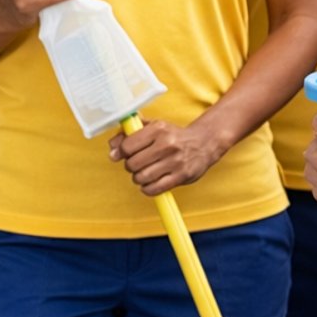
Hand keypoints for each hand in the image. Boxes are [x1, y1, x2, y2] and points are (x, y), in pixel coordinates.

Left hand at [109, 117, 227, 194]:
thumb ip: (129, 133)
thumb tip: (112, 149)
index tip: (124, 154)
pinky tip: (151, 182)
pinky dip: (148, 188)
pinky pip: (153, 189)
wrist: (204, 143)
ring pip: (141, 177)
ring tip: (145, 173)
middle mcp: (167, 144)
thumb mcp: (153, 127)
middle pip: (132, 164)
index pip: (127, 145)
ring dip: (139, 178)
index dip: (121, 152)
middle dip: (131, 166)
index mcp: (159, 128)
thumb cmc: (173, 136)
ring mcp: (175, 161)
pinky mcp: (181, 176)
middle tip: (137, 164)